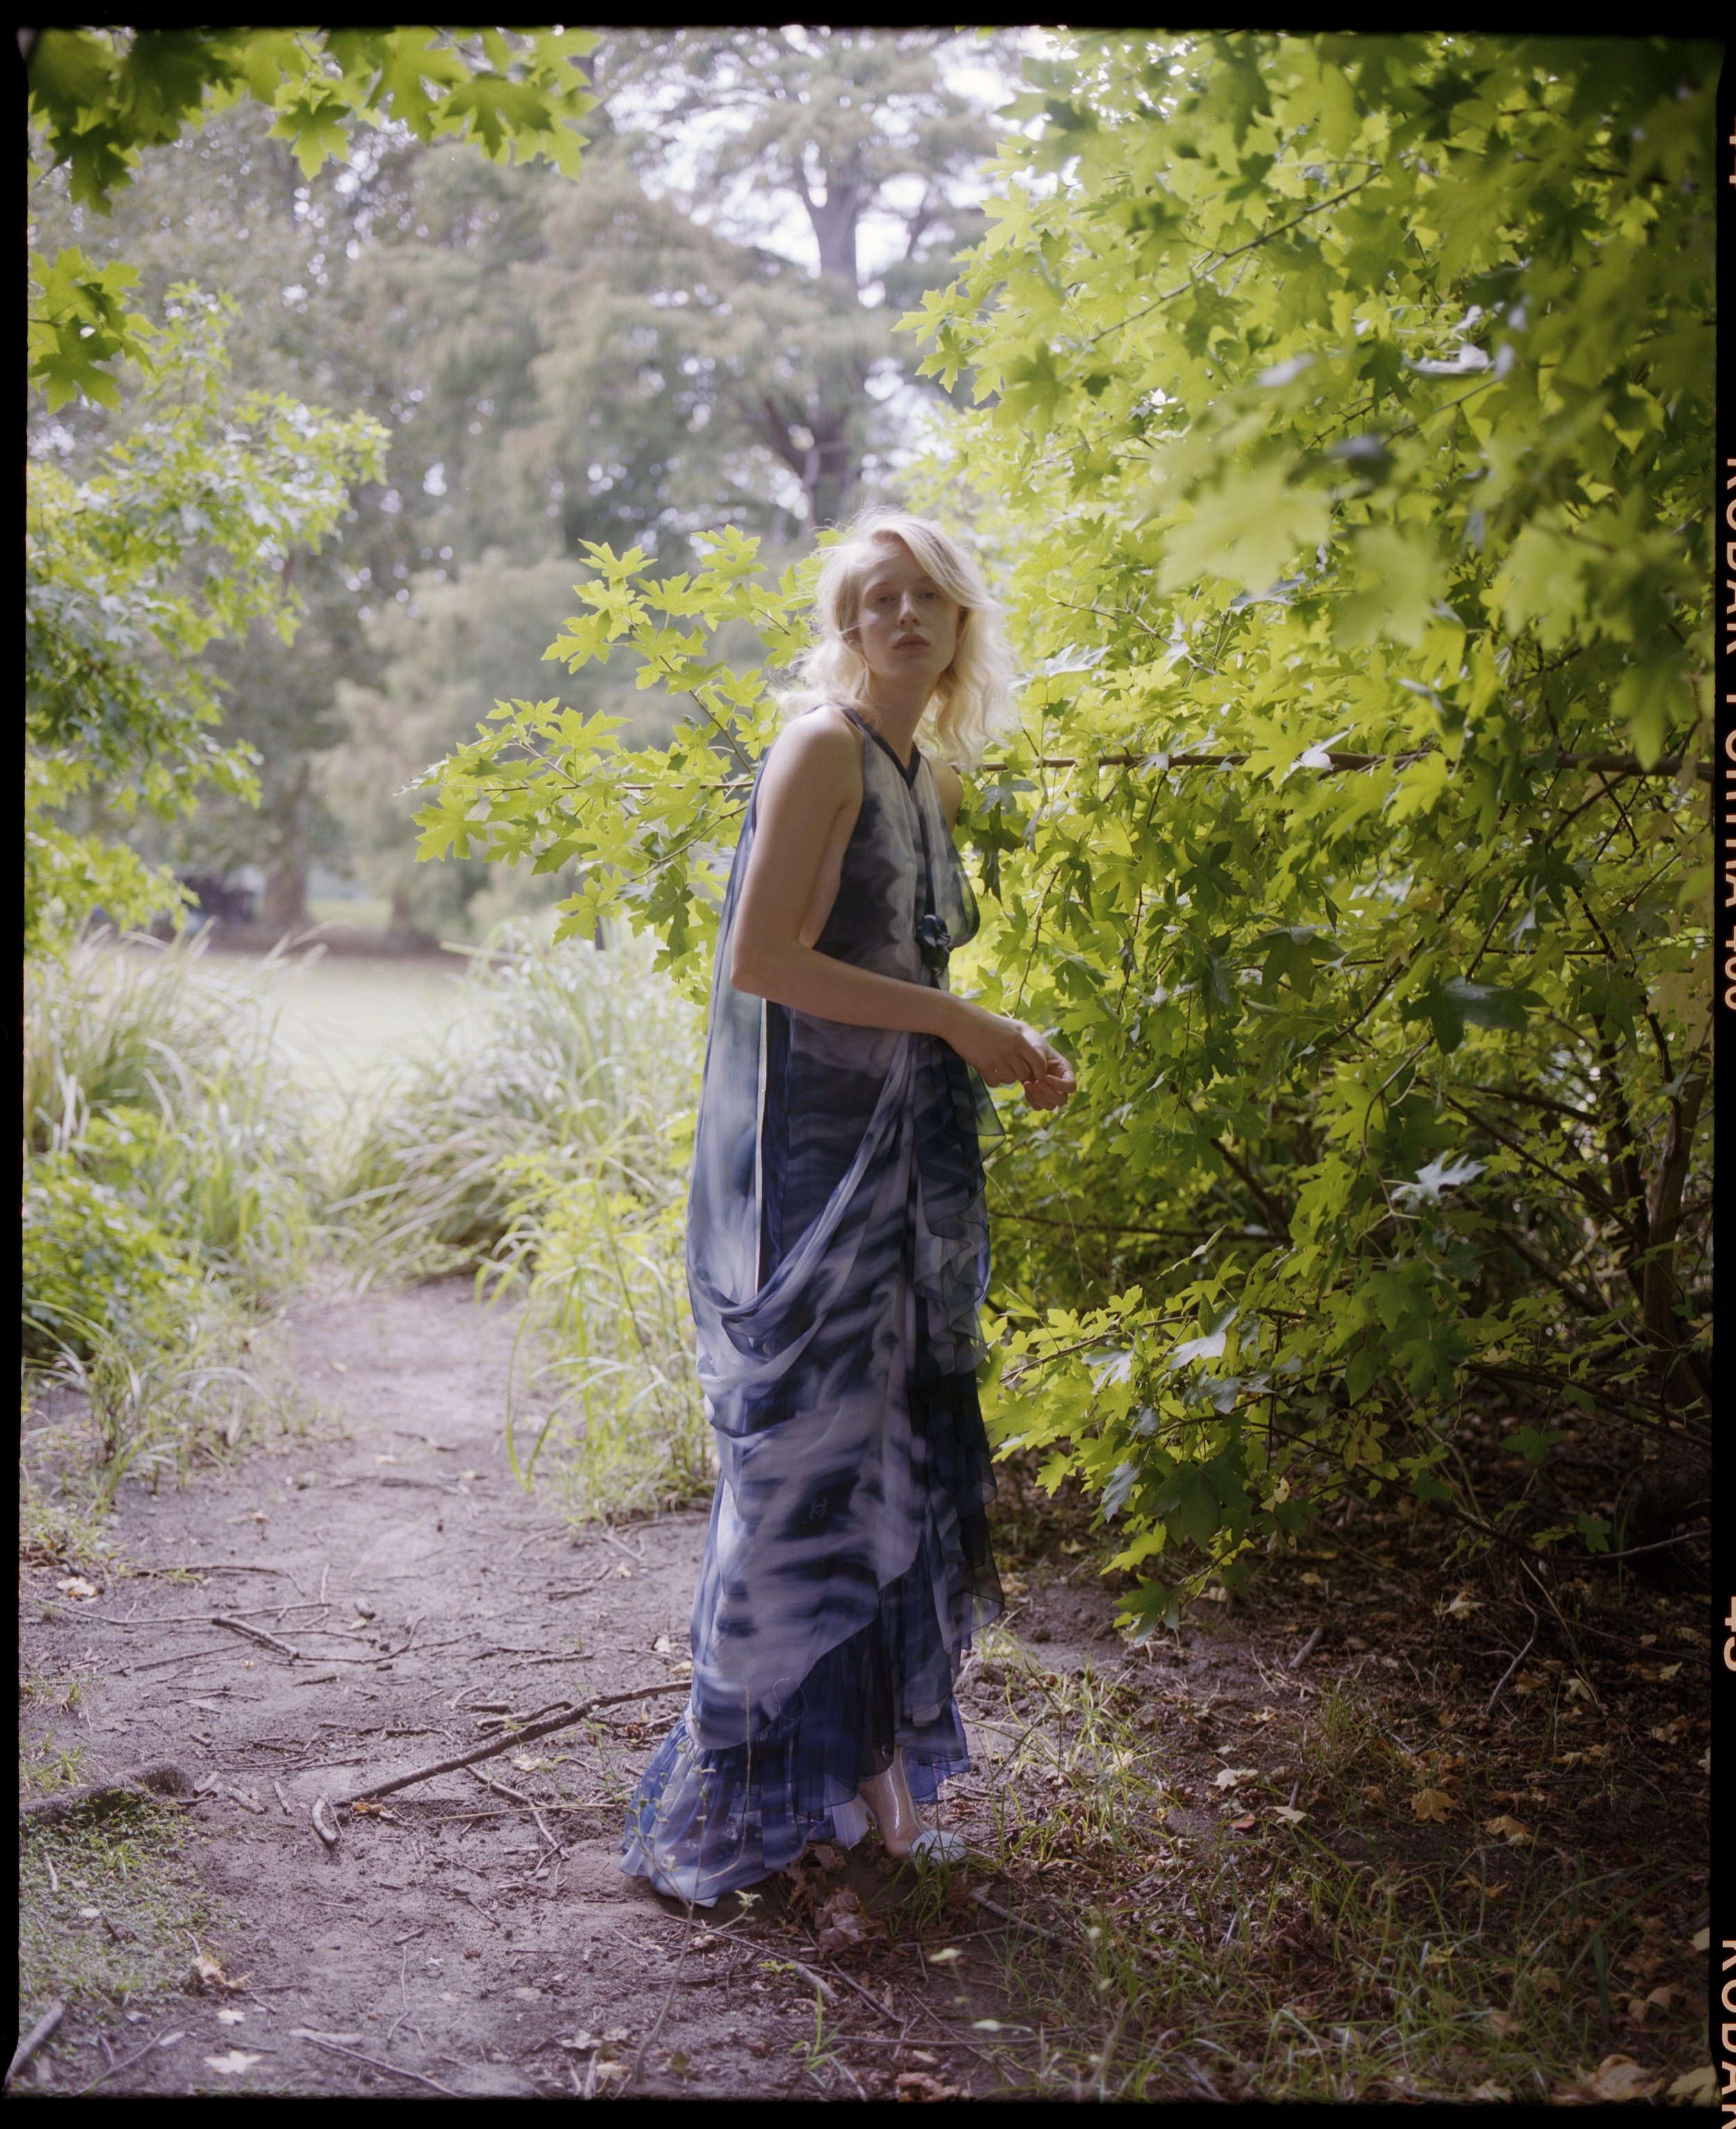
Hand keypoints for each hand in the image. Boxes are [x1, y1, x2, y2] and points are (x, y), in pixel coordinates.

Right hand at [943, 1000, 1075, 1109]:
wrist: (960, 1019)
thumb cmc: (983, 1021)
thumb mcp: (1007, 1025)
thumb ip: (1020, 1039)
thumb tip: (1031, 1052)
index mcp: (1018, 1038)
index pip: (1038, 1060)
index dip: (1039, 1071)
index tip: (1036, 1075)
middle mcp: (1010, 1049)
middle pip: (1023, 1073)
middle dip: (1017, 1074)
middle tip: (1009, 1070)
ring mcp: (996, 1057)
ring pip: (1009, 1080)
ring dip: (1004, 1077)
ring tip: (996, 1069)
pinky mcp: (983, 1065)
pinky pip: (994, 1082)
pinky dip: (991, 1080)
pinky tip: (986, 1072)